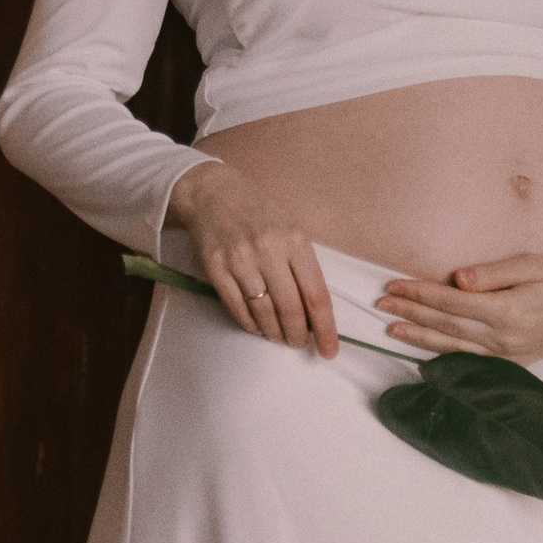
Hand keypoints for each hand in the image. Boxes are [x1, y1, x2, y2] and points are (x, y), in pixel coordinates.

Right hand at [168, 160, 340, 356]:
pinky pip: (237, 307)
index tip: (329, 350)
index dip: (326, 329)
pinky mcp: (215, 268)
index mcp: (295, 240)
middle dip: (297, 335)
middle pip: (290, 309)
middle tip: (298, 343)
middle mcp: (268, 250)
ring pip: (263, 312)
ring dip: (274, 332)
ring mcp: (239, 260)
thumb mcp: (290, 227)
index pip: (316, 296)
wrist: (213, 192)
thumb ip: (303, 264)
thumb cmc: (257, 211)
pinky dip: (250, 323)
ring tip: (279, 336)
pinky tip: (257, 326)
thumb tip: (314, 310)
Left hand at [374, 253, 542, 362]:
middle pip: (445, 325)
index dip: (419, 293)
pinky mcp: (510, 364)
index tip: (393, 284)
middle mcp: (503, 339)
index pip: (451, 302)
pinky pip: (469, 362)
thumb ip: (492, 274)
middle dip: (410, 313)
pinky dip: (443, 358)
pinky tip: (422, 354)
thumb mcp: (530, 264)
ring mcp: (506, 356)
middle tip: (380, 303)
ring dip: (418, 337)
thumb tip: (457, 280)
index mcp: (508, 312)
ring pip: (452, 348)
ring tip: (390, 328)